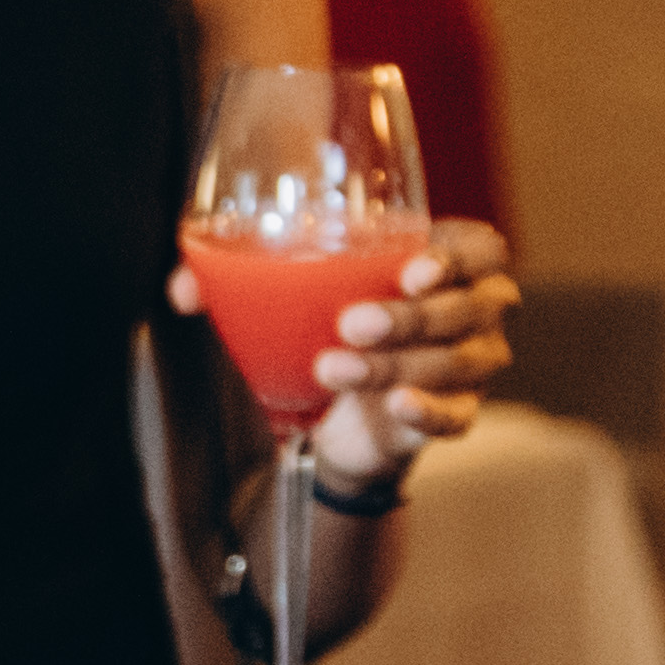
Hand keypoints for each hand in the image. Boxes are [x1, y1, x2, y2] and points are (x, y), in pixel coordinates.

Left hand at [166, 220, 513, 493]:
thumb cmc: (321, 329)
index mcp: (443, 263)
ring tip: (331, 365)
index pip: (481, 250)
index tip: (411, 270)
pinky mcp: (456, 413)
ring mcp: (470, 365)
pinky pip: (457, 415)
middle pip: (466, 307)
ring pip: (454, 361)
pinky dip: (428, 410)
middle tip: (350, 322)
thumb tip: (183, 289)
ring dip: (392, 363)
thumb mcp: (285, 297)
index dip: (457, 257)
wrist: (328, 413)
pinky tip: (398, 403)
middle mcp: (471, 310)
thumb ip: (233, 281)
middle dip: (408, 316)